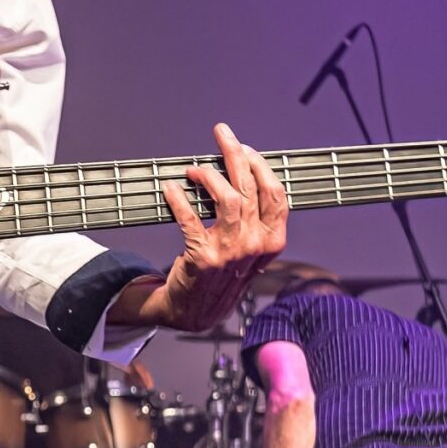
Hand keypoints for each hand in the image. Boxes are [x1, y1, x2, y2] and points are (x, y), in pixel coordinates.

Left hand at [153, 124, 288, 332]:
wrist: (197, 312)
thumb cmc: (223, 276)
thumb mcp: (251, 252)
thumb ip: (254, 219)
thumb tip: (241, 174)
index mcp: (272, 241)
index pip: (275, 194)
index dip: (260, 165)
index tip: (245, 148)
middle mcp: (255, 245)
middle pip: (250, 187)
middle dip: (235, 153)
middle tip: (222, 135)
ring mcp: (230, 252)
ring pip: (227, 198)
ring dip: (208, 176)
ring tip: (194, 170)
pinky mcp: (203, 257)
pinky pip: (189, 218)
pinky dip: (178, 199)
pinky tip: (170, 189)